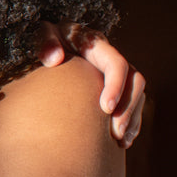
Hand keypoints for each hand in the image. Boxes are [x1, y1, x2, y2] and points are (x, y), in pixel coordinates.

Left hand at [37, 23, 144, 146]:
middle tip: (114, 133)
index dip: (115, 86)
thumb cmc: (40, 38)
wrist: (44, 42)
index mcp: (95, 44)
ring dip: (131, 119)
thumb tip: (54, 58)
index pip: (116, 64)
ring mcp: (114, 73)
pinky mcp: (113, 87)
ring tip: (119, 141)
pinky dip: (129, 123)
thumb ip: (44, 43)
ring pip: (137, 95)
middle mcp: (110, 57)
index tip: (105, 109)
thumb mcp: (39, 34)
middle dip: (128, 108)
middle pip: (134, 81)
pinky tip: (120, 142)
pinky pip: (130, 105)